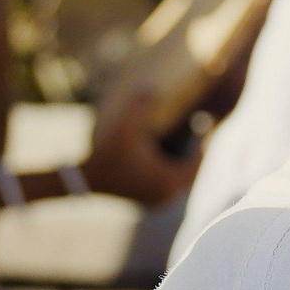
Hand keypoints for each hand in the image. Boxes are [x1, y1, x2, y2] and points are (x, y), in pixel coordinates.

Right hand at [81, 73, 202, 207]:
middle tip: (196, 131)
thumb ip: (138, 104)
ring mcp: (158, 201)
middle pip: (191, 173)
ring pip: (181, 181)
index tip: (202, 125)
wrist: (87, 178)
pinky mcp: (149, 202)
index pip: (197, 162)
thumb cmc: (108, 152)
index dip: (202, 143)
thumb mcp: (124, 125)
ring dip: (184, 163)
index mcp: (168, 179)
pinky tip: (170, 155)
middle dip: (194, 153)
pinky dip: (173, 172)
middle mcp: (167, 194)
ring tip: (185, 141)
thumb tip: (151, 87)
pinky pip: (170, 187)